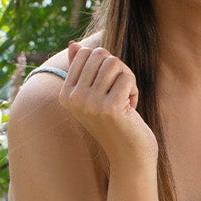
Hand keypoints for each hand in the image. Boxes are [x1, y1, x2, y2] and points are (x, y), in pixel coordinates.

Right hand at [59, 40, 157, 167]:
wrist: (129, 155)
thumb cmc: (115, 122)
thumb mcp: (96, 94)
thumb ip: (83, 69)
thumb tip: (73, 44)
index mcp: (66, 94)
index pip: (86, 53)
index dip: (105, 65)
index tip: (108, 87)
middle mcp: (74, 99)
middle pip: (101, 55)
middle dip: (117, 70)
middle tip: (120, 92)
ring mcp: (90, 104)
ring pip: (115, 63)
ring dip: (127, 79)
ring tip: (125, 100)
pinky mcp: (109, 108)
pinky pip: (127, 77)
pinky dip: (134, 90)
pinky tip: (130, 108)